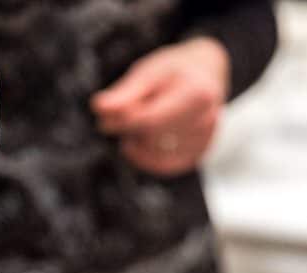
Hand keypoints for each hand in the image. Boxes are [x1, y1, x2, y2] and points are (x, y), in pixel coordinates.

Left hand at [91, 37, 228, 176]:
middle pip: (152, 137)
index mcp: (196, 94)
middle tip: (121, 116)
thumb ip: (124, 94)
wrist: (203, 76)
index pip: (149, 119)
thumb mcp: (147, 74)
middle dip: (131, 129)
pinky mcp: (198, 155)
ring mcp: (205, 140)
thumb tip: (99, 108)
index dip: (122, 122)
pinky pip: (165, 166)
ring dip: (139, 142)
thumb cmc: (172, 72)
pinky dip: (146, 158)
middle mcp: (206, 120)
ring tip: (138, 123)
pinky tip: (137, 145)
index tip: (104, 116)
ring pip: (156, 153)